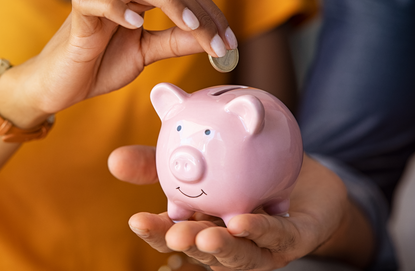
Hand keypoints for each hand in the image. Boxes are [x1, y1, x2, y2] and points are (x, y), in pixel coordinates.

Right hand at [0, 0, 236, 127]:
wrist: (63, 84)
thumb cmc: (101, 64)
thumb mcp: (146, 53)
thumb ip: (174, 42)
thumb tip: (208, 39)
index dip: (209, 14)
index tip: (230, 42)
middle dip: (199, 11)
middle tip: (220, 41)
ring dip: (169, 3)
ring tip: (191, 27)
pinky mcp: (78, 14)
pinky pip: (95, 1)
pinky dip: (116, 8)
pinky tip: (136, 24)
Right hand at [109, 147, 374, 269]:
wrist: (301, 170)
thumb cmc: (247, 169)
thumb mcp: (202, 158)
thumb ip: (162, 162)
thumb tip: (114, 159)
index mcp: (203, 223)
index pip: (174, 232)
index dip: (156, 231)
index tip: (136, 219)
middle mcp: (228, 240)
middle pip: (201, 249)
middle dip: (185, 245)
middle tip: (173, 234)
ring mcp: (259, 245)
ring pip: (238, 255)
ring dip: (221, 249)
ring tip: (204, 237)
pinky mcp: (291, 240)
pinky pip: (276, 237)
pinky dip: (260, 231)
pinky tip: (244, 221)